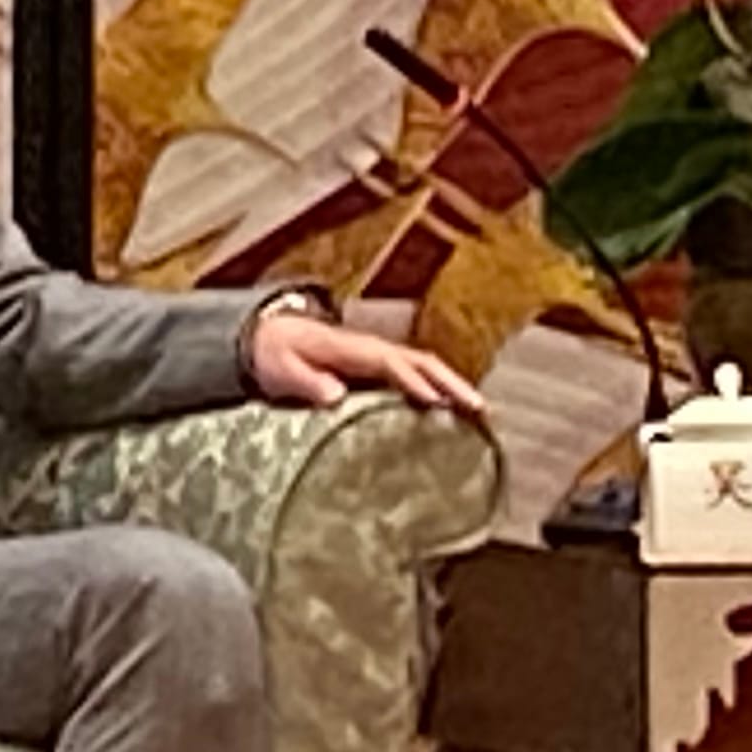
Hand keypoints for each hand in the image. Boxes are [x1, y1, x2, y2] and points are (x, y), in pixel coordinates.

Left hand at [247, 305, 485, 415]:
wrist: (270, 336)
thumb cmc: (275, 354)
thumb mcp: (280, 369)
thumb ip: (305, 382)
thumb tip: (336, 395)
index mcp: (350, 348)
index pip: (390, 362)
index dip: (413, 380)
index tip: (435, 402)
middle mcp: (373, 350)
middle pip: (422, 361)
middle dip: (452, 382)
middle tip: (480, 409)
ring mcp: (380, 358)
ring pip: (426, 368)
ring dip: (454, 386)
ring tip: (481, 414)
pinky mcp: (380, 370)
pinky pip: (418, 377)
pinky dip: (441, 391)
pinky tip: (455, 413)